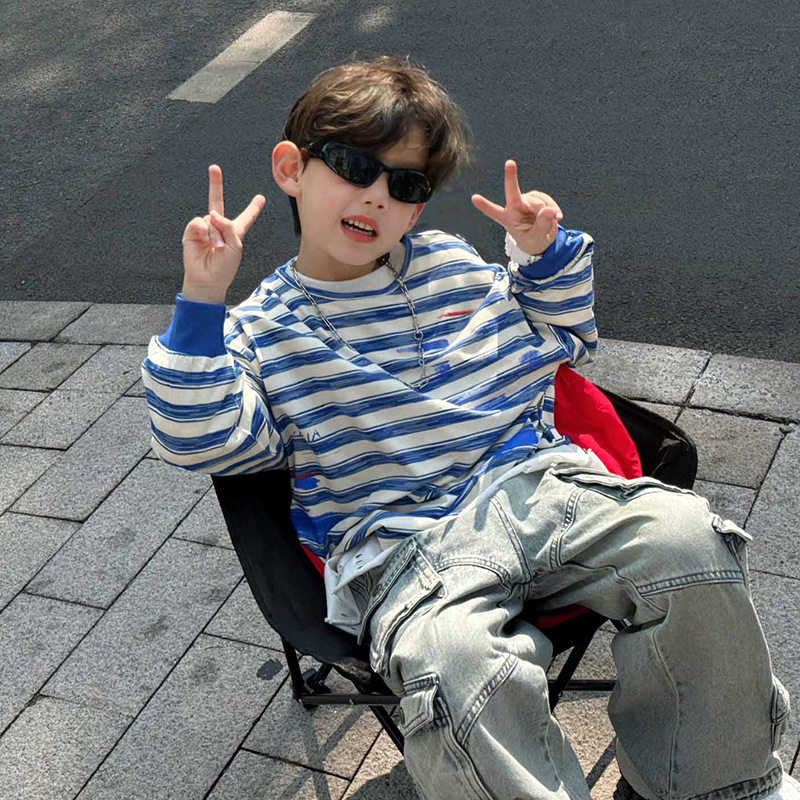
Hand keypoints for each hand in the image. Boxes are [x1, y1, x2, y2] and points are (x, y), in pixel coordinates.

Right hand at [182, 165, 265, 302]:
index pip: (245, 218)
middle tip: (214, 168)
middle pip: (217, 201)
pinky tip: (205, 241)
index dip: (253, 208)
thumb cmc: (224, 268)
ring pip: (211, 218)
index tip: (261, 198)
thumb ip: (228, 227)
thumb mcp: (235, 247)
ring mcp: (205, 228)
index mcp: (235, 232)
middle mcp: (219, 227)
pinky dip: (203, 231)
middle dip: (215, 184)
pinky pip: (198, 222)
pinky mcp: (192, 232)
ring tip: (216, 246)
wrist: (207, 279)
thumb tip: (212, 213)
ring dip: (215, 233)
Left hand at [471, 160, 563, 255]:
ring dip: (547, 212)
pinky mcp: (535, 196)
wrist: (541, 239)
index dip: (485, 205)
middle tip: (509, 163)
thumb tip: (550, 210)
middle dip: (511, 177)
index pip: (495, 212)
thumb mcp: (537, 238)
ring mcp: (525, 200)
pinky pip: (547, 200)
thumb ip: (542, 225)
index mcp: (507, 219)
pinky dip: (553, 208)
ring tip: (549, 223)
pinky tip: (556, 216)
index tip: (474, 198)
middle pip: (514, 192)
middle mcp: (514, 207)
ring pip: (538, 201)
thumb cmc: (534, 241)